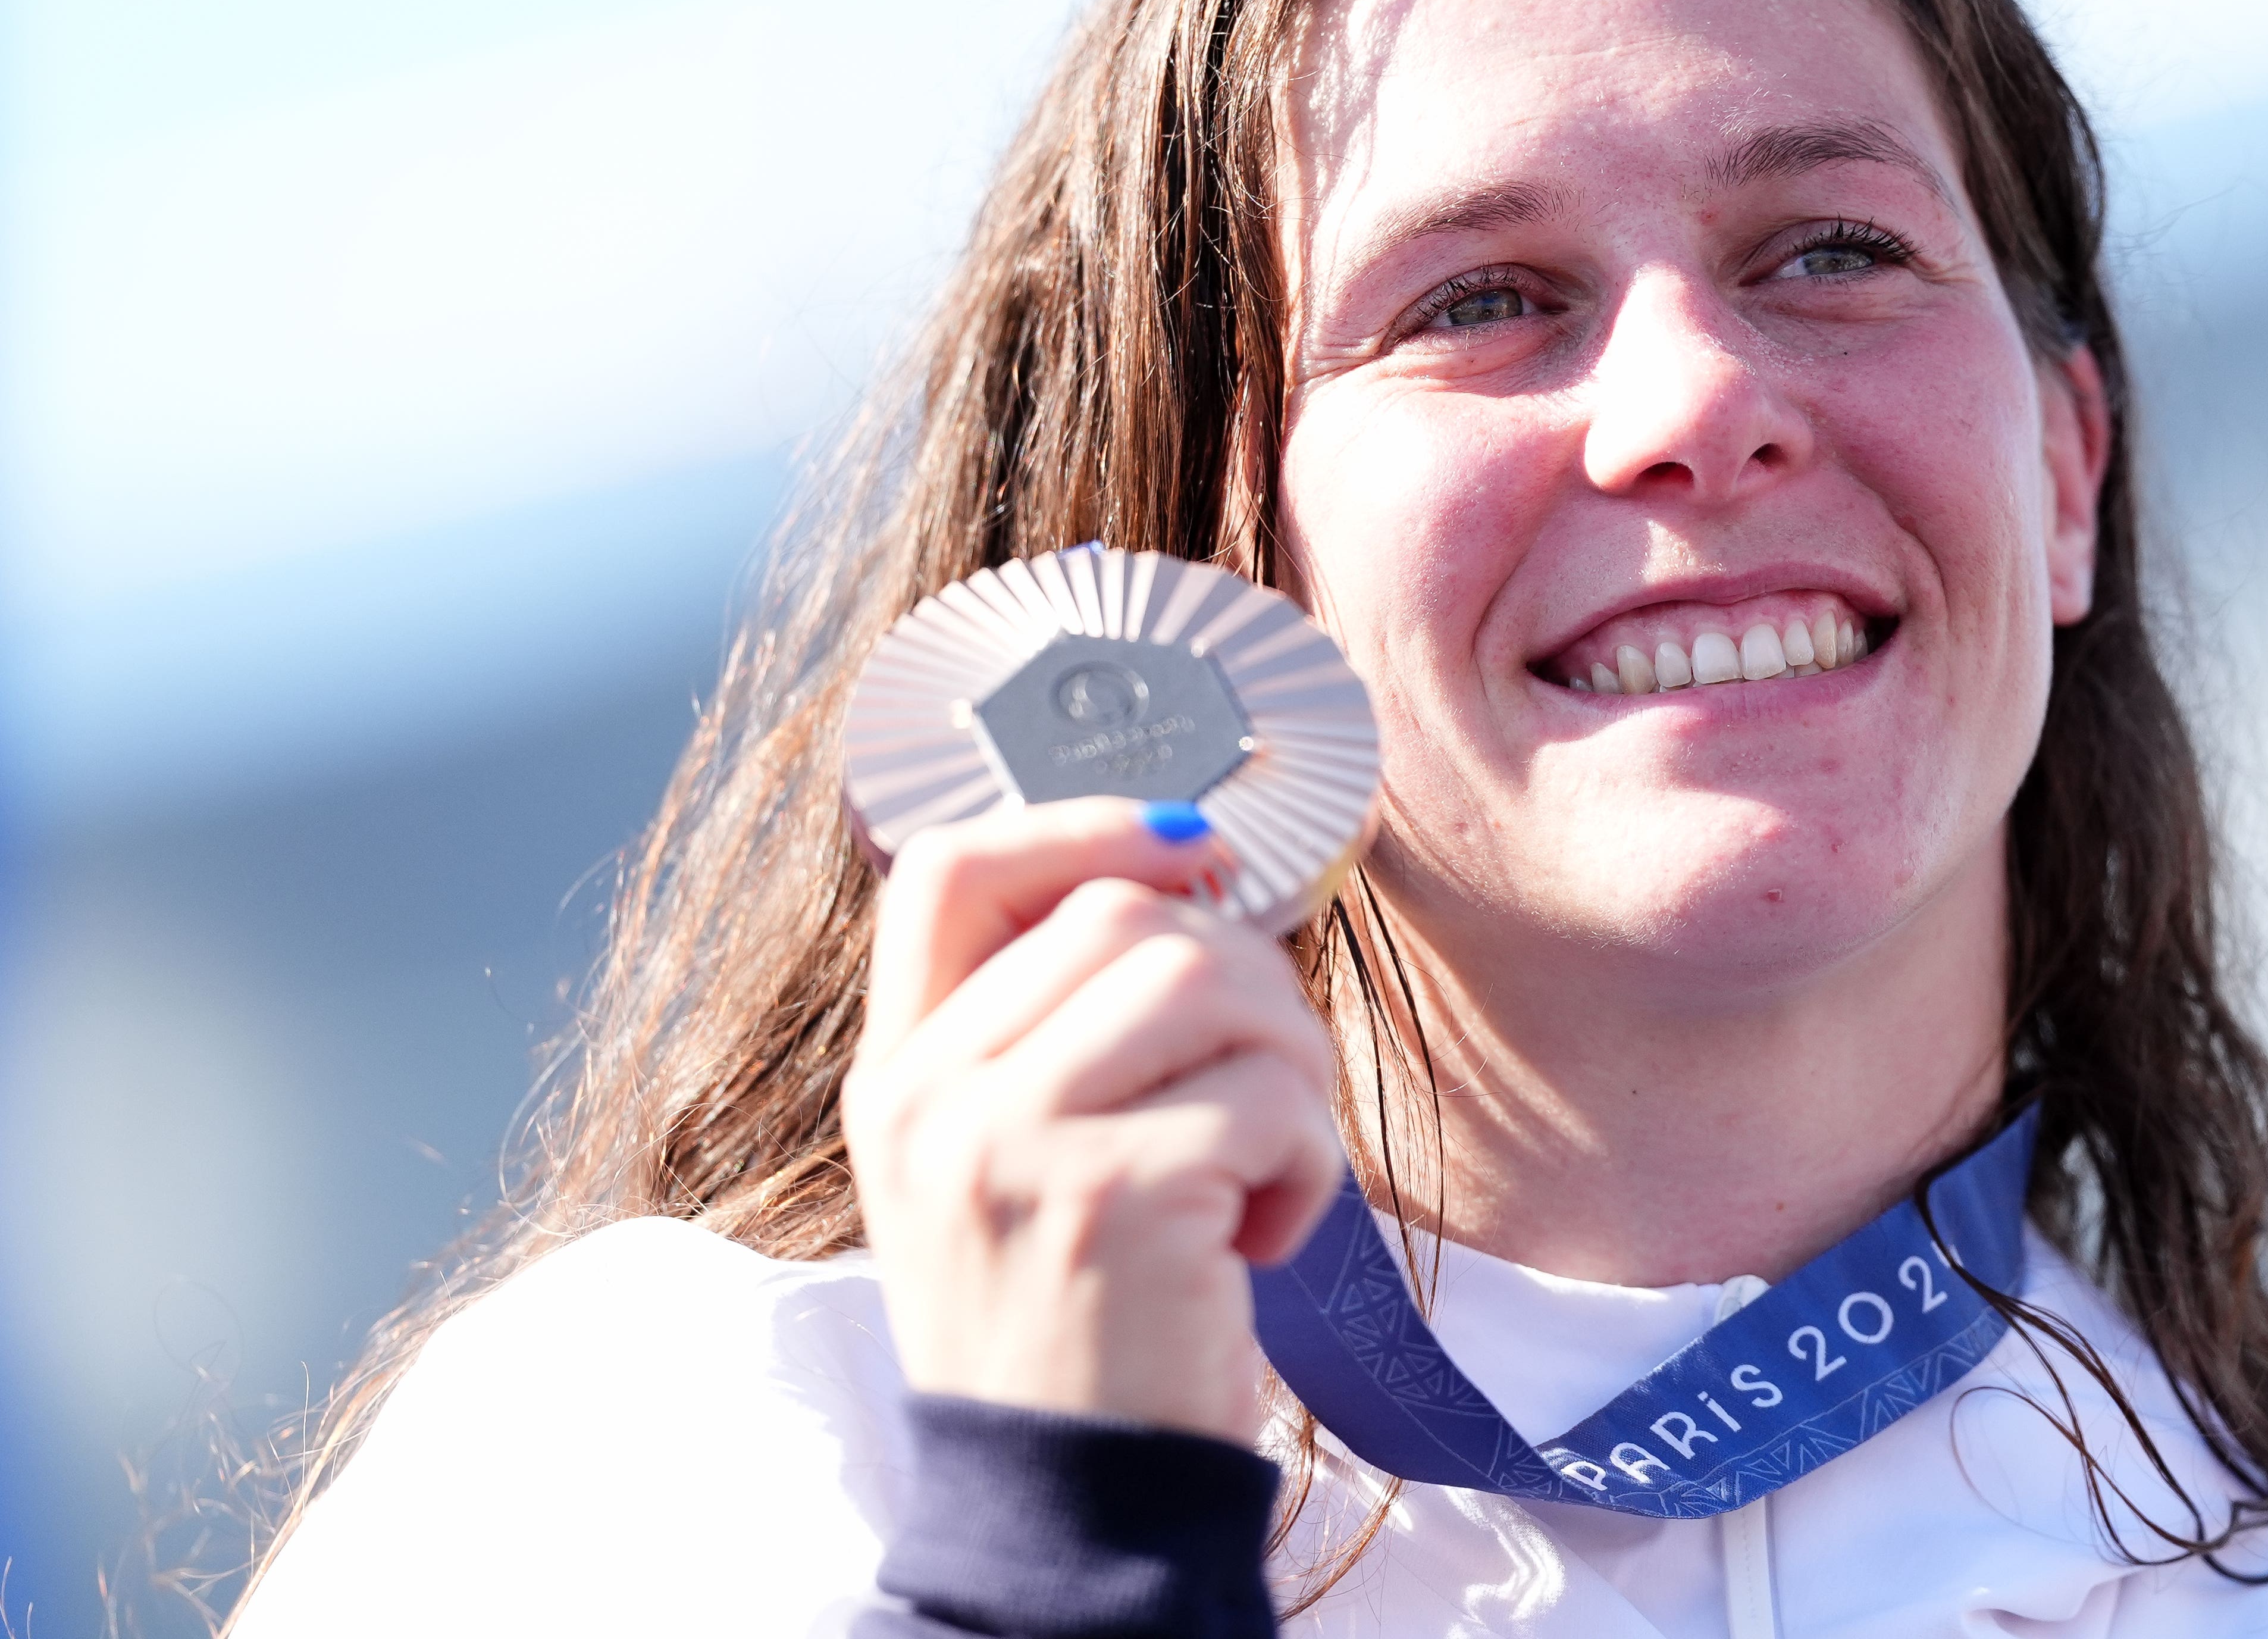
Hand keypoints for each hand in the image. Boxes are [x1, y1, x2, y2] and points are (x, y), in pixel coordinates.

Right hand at [842, 797, 1342, 1443]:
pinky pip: (1269, 1100)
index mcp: (898, 1077)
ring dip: (1289, 1067)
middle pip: (1122, 915)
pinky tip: (1260, 1242)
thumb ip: (1051, 1031)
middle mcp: (932, 1099)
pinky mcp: (1111, 1196)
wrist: (1071, 1504)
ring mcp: (1010, 1144)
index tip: (1189, 851)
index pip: (950, 873)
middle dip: (1243, 981)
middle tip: (1263, 1092)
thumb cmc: (1078, 1325)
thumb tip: (1179, 868)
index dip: (1078, 826)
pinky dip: (1307, 1168)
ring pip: (1211, 982)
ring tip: (1266, 1166)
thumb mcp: (1008, 1167)